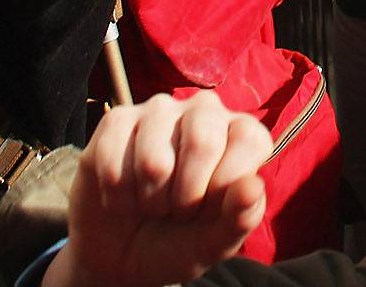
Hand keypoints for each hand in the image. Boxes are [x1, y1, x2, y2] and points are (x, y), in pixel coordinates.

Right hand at [52, 92, 272, 286]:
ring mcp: (158, 111)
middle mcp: (204, 112)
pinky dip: (117, 197)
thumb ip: (241, 218)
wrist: (121, 254)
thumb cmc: (179, 241)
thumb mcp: (214, 243)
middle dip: (186, 197)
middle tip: (178, 211)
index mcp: (240, 134)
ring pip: (154, 161)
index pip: (248, 140)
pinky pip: (113, 160)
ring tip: (151, 204)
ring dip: (149, 200)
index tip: (209, 210)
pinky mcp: (117, 120)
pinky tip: (123, 198)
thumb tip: (252, 186)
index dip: (224, 188)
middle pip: (202, 140)